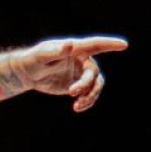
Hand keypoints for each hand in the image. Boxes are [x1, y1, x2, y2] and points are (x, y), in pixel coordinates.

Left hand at [10, 36, 127, 111]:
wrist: (27, 73)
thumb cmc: (32, 59)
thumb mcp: (40, 55)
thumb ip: (54, 51)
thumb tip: (69, 44)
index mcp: (75, 49)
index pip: (95, 45)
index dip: (109, 44)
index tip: (123, 44)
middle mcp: (82, 60)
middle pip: (93, 73)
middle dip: (86, 84)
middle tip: (71, 92)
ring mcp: (81, 73)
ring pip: (95, 85)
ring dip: (90, 96)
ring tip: (77, 105)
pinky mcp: (79, 85)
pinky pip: (89, 94)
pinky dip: (87, 101)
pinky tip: (78, 107)